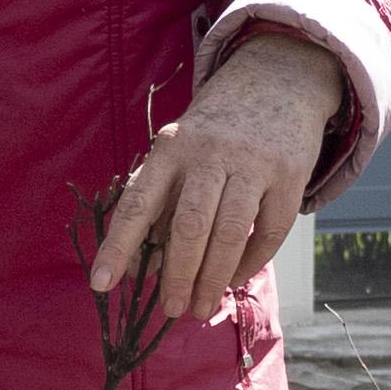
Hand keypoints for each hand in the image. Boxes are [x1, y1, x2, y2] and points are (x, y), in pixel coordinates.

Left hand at [88, 30, 339, 331]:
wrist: (278, 79)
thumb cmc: (216, 130)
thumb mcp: (180, 149)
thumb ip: (162, 200)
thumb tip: (141, 267)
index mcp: (171, 147)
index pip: (138, 203)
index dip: (118, 247)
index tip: (101, 285)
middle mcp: (210, 153)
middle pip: (189, 225)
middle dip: (177, 275)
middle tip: (171, 310)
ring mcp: (253, 163)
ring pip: (229, 233)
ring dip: (212, 278)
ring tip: (201, 308)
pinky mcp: (289, 175)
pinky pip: (268, 231)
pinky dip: (250, 262)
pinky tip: (235, 279)